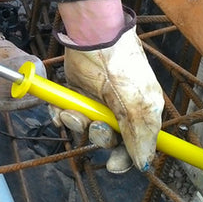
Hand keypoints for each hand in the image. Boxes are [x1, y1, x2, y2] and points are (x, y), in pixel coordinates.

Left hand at [50, 5, 163, 172]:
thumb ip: (140, 135)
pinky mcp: (77, 91)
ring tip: (71, 113)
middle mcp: (119, 108)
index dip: (125, 158)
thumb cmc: (121, 66)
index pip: (136, 145)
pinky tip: (59, 112)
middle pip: (108, 138)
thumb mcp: (138, 104)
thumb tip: (143, 165)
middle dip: (99, 137)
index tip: (113, 166)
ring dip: (77, 125)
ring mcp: (97, 100)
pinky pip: (67, 113)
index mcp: (141, 111)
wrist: (95, 35)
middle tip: (94, 126)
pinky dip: (61, 116)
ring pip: (85, 127)